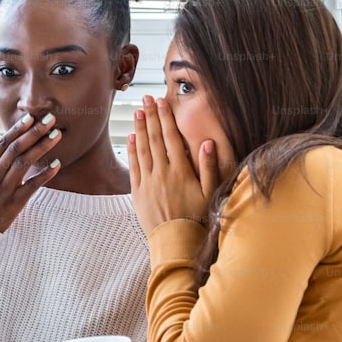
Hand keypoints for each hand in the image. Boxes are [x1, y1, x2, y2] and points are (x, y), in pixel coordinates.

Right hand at [0, 112, 60, 231]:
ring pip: (24, 163)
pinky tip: (57, 164)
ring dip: (42, 147)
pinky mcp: (13, 204)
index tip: (30, 117)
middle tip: (50, 119)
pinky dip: (44, 174)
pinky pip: (31, 186)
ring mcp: (3, 190)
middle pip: (15, 149)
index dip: (17, 129)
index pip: (2, 143)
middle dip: (34, 132)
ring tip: (56, 135)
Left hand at [128, 96, 217, 233]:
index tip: (162, 102)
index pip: (172, 138)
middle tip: (146, 99)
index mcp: (181, 171)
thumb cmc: (198, 219)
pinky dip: (132, 150)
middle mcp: (162, 173)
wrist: (176, 242)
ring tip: (138, 112)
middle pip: (155, 138)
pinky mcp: (138, 192)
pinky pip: (134, 166)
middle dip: (151, 116)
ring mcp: (148, 182)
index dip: (166, 118)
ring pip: (142, 149)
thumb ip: (208, 167)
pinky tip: (131, 137)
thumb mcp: (210, 193)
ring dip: (140, 128)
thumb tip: (207, 143)